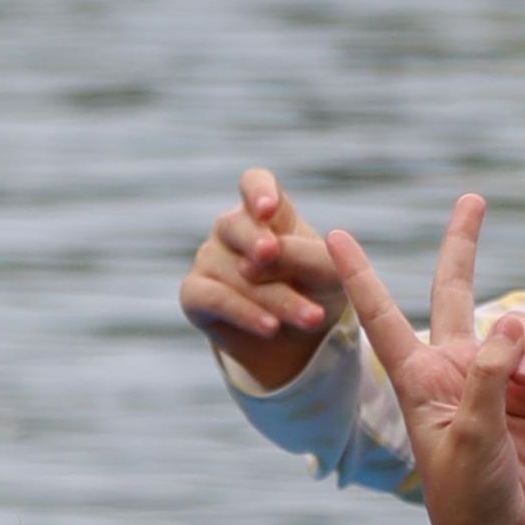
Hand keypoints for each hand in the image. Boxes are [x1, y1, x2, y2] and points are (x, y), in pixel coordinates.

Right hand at [180, 165, 349, 388]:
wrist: (297, 340)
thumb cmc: (315, 292)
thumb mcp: (329, 273)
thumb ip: (309, 256)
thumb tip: (274, 249)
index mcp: (267, 213)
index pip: (254, 184)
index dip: (258, 192)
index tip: (268, 209)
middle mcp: (233, 230)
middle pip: (236, 225)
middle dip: (254, 240)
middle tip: (270, 252)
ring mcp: (210, 259)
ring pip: (234, 272)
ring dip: (276, 297)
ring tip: (311, 318)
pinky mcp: (194, 295)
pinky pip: (213, 298)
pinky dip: (245, 313)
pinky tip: (271, 327)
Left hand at [324, 192, 524, 524]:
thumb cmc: (470, 496)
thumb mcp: (469, 434)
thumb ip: (488, 374)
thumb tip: (512, 324)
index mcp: (417, 378)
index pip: (382, 315)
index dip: (359, 275)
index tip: (332, 236)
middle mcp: (452, 370)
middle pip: (456, 292)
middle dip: (464, 245)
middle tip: (473, 198)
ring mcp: (491, 382)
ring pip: (519, 333)